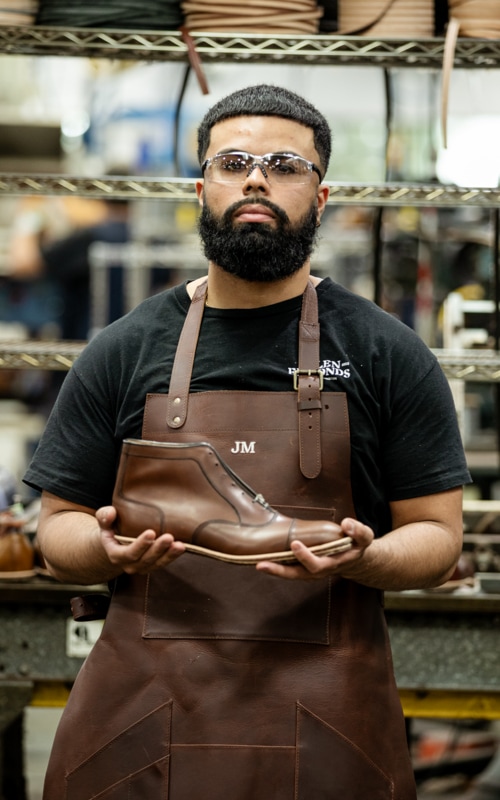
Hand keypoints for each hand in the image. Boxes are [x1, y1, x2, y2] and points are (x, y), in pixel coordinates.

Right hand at [95, 506, 184, 574]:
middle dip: (159, 549)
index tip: (151, 532)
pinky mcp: (153, 564)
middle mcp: (130, 564)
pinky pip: (164, 562)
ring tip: (180, 545)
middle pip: (146, 559)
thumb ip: (104, 517)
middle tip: (169, 537)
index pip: (129, 553)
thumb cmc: (110, 529)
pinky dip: (173, 556)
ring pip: (157, 563)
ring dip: (169, 555)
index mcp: (117, 555)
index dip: (140, 544)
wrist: (114, 544)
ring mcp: (143, 566)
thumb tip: (111, 512)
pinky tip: (182, 547)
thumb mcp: (104, 523)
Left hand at [255, 518, 373, 580]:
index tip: (295, 544)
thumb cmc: (357, 545)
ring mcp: (311, 570)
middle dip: (281, 571)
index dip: (306, 557)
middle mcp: (320, 570)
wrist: (356, 558)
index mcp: (334, 563)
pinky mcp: (305, 566)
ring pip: (292, 574)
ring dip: (275, 571)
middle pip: (299, 575)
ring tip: (258, 565)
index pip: (318, 565)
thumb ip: (358, 531)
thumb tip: (346, 524)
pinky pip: (290, 568)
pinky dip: (277, 566)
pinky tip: (262, 558)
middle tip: (263, 563)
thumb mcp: (365, 537)